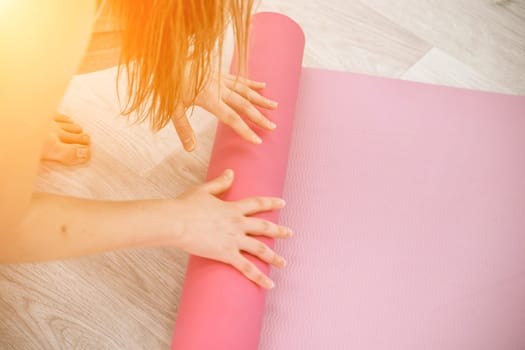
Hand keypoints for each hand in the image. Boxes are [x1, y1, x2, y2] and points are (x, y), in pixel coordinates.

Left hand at [172, 73, 278, 150]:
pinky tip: (262, 85)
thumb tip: (190, 149)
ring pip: (245, 90)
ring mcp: (220, 78)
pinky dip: (251, 83)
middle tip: (272, 127)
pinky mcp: (218, 72)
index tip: (257, 140)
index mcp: (209, 98)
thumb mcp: (171, 108)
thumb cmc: (168, 84)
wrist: (166, 58)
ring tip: (274, 106)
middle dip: (259, 117)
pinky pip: (239, 78)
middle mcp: (218, 88)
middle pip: (243, 105)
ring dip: (261, 99)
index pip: (231, 118)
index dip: (245, 130)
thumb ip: (183, 129)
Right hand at [172, 169, 291, 288]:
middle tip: (290, 233)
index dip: (271, 203)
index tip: (283, 203)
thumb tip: (231, 172)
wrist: (176, 222)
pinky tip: (269, 284)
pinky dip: (259, 277)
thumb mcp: (204, 190)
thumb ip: (220, 183)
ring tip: (283, 263)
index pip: (257, 204)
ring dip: (273, 256)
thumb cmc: (186, 206)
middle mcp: (238, 223)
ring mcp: (234, 239)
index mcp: (233, 208)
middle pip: (263, 227)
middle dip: (278, 230)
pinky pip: (247, 268)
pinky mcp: (227, 254)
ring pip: (260, 248)